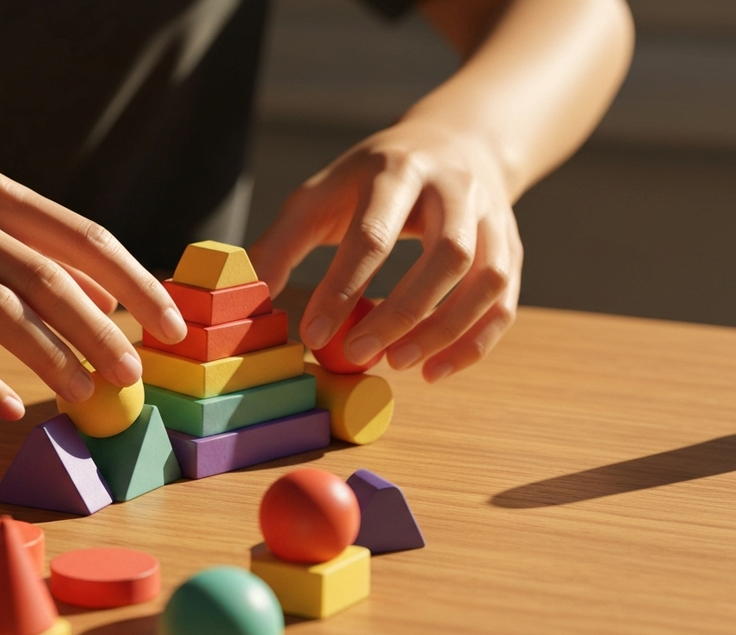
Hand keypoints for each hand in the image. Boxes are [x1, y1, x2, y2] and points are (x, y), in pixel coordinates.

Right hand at [0, 167, 186, 416]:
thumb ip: (23, 252)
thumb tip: (102, 300)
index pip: (81, 237)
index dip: (134, 283)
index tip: (170, 327)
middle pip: (49, 277)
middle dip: (104, 331)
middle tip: (136, 377)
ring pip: (0, 310)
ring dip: (52, 359)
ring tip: (85, 398)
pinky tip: (5, 408)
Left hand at [251, 120, 521, 381]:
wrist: (455, 140)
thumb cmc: (372, 179)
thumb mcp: (320, 195)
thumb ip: (282, 243)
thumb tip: (246, 296)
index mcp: (397, 170)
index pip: (373, 233)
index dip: (343, 287)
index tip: (314, 333)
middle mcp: (454, 189)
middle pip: (446, 255)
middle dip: (402, 313)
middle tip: (359, 355)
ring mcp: (491, 217)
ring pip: (486, 280)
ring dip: (446, 331)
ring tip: (399, 364)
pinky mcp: (510, 245)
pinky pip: (504, 301)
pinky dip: (475, 342)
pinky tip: (436, 370)